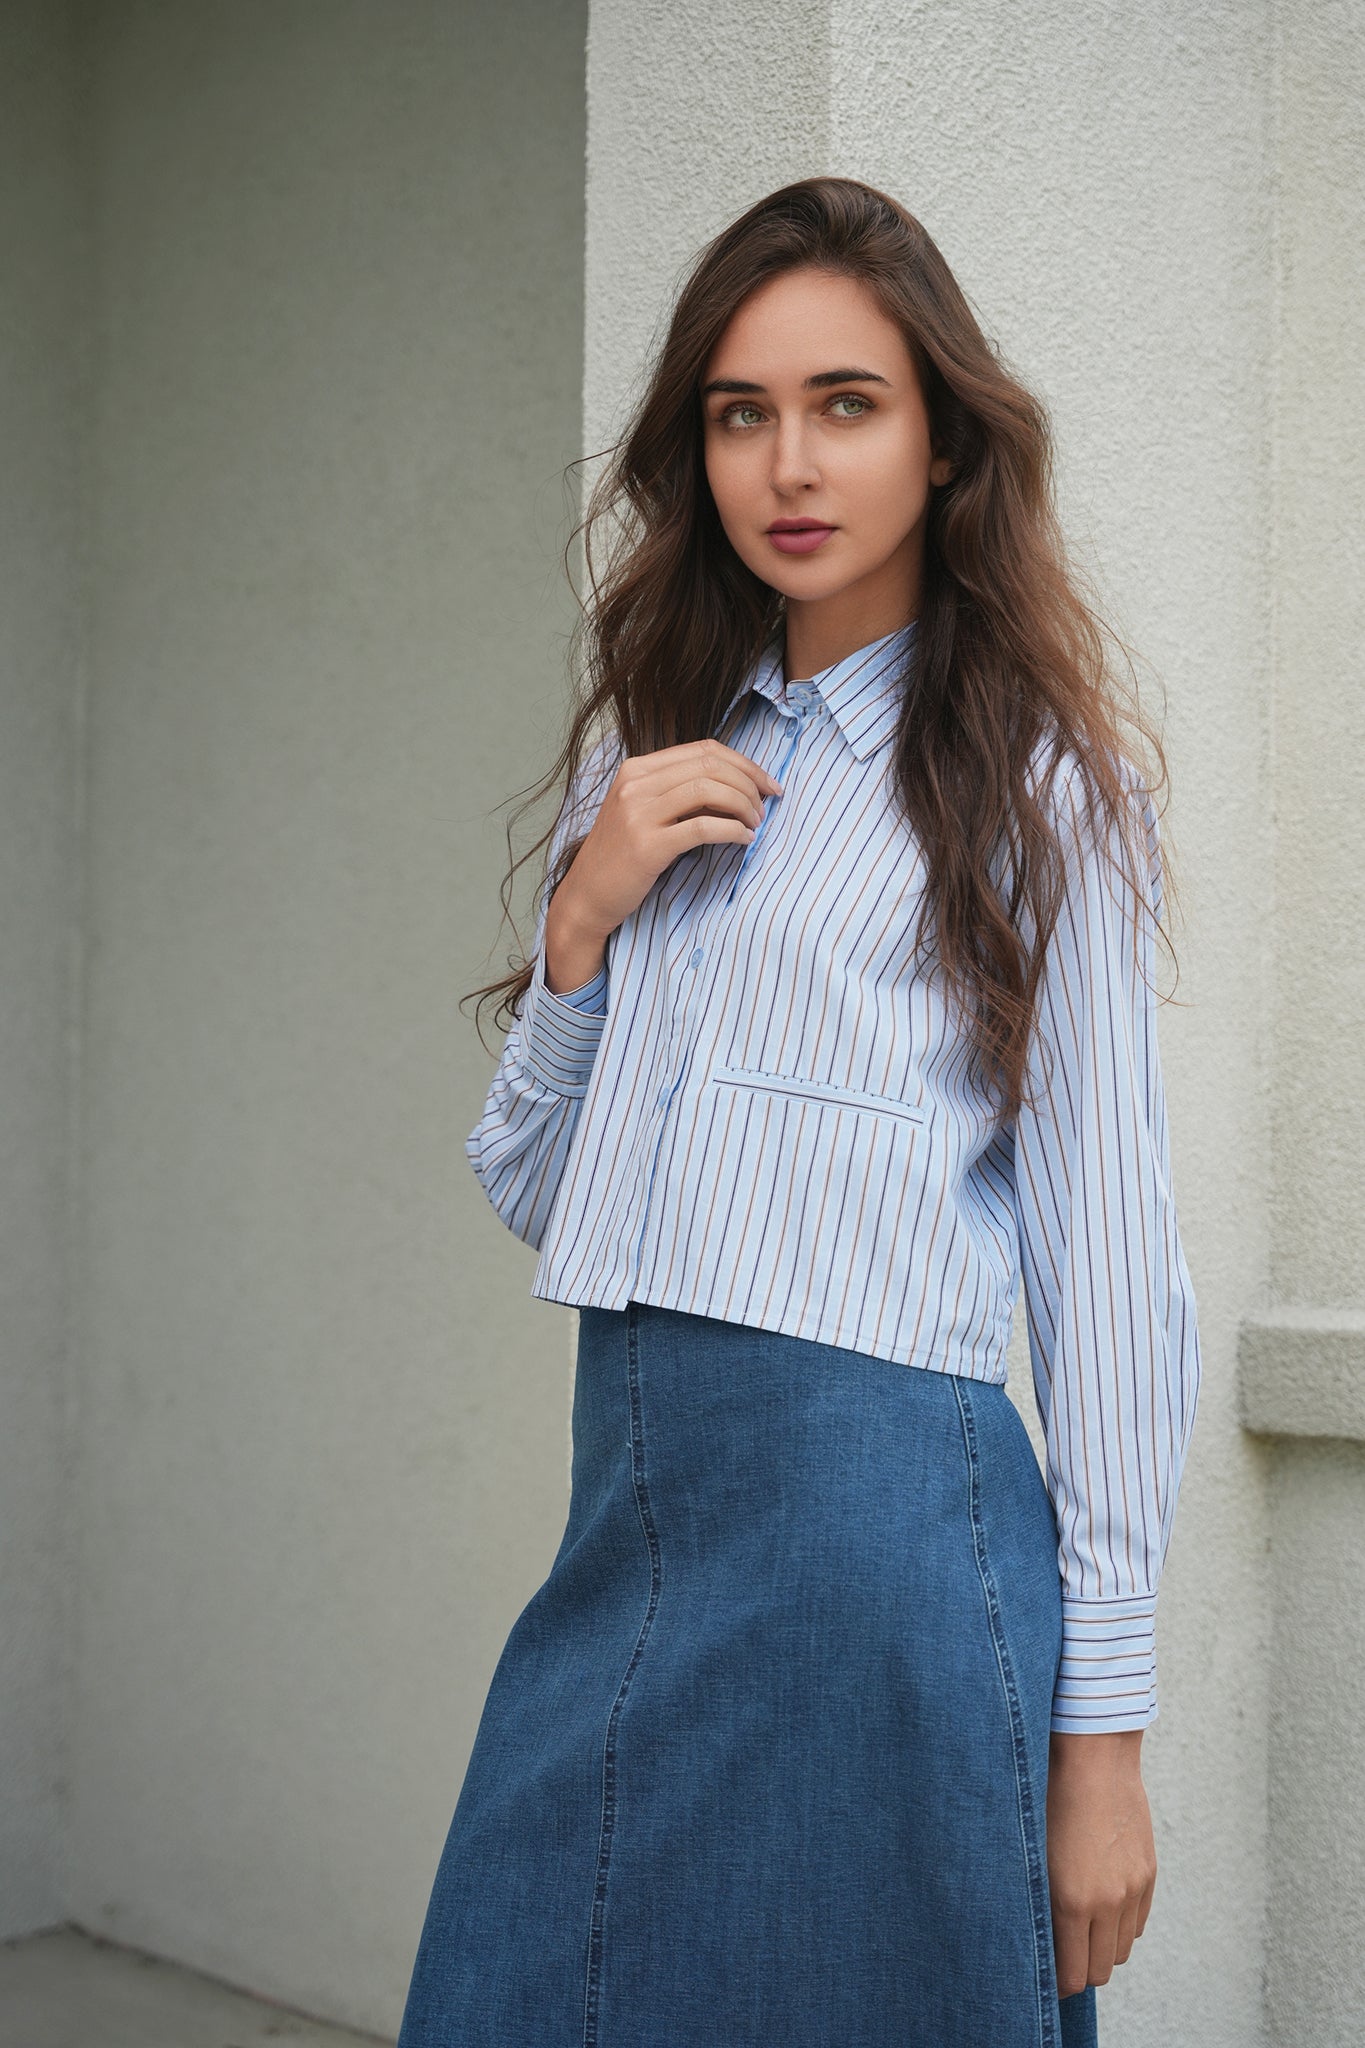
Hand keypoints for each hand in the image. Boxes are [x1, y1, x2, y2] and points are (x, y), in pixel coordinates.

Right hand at [543, 739, 781, 992]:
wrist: (586, 896)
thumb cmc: (621, 857)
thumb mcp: (642, 811)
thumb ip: (678, 792)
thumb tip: (734, 786)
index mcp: (636, 769)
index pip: (703, 749)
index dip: (744, 763)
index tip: (766, 783)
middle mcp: (635, 784)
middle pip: (710, 765)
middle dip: (750, 783)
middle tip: (767, 806)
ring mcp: (638, 814)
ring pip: (709, 790)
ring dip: (744, 806)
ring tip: (754, 824)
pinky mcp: (647, 846)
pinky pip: (703, 828)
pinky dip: (733, 831)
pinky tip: (744, 840)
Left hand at [1046, 1730, 1156, 1998]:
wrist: (1094, 1756)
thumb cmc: (1049, 1796)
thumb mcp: (1034, 1853)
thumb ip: (1040, 1902)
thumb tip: (1039, 1938)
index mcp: (1072, 1900)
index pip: (1073, 1975)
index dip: (1058, 1984)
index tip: (1045, 1978)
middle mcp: (1108, 1902)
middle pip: (1100, 1970)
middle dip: (1079, 1970)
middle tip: (1060, 1956)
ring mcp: (1132, 1889)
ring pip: (1121, 1950)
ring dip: (1101, 1948)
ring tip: (1079, 1930)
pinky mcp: (1148, 1874)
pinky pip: (1137, 1923)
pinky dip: (1120, 1925)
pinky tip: (1101, 1906)